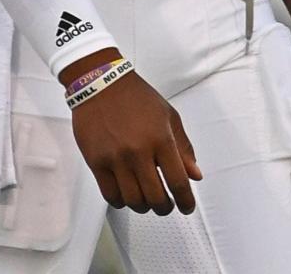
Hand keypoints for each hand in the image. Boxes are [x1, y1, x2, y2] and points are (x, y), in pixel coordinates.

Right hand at [70, 70, 201, 215]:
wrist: (101, 82)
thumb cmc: (135, 96)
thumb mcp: (168, 115)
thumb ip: (183, 147)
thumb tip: (194, 175)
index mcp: (160, 138)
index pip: (178, 182)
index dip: (186, 201)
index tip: (187, 206)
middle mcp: (139, 151)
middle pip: (156, 198)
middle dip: (165, 208)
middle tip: (166, 205)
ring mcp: (116, 158)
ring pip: (133, 201)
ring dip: (144, 206)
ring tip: (147, 200)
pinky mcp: (96, 162)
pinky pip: (111, 195)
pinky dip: (122, 201)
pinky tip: (127, 194)